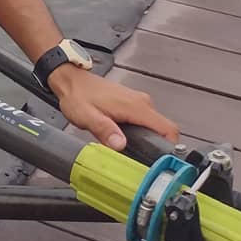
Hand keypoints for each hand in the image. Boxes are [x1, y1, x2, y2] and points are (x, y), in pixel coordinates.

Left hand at [49, 64, 179, 149]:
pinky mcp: (133, 103)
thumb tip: (120, 144)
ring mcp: (139, 102)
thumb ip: (104, 130)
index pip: (169, 129)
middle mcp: (142, 102)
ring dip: (145, 138)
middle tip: (137, 156)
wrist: (71, 80)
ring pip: (154, 126)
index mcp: (135, 106)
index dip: (170, 147)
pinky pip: (145, 121)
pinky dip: (139, 131)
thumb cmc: (77, 95)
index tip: (161, 160)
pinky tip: (123, 135)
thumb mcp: (86, 116)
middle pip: (163, 130)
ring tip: (126, 145)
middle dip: (153, 145)